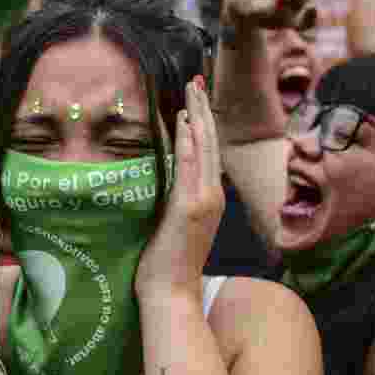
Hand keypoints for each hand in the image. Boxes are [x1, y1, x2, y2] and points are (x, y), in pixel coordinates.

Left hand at [136, 77, 223, 296]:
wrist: (170, 294)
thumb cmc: (165, 265)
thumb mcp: (171, 226)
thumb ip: (173, 202)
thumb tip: (161, 183)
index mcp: (208, 199)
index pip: (208, 153)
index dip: (204, 123)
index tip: (195, 99)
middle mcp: (212, 196)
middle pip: (211, 143)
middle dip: (203, 109)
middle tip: (196, 80)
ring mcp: (204, 201)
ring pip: (205, 148)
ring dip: (198, 115)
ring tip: (192, 89)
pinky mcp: (190, 208)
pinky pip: (191, 166)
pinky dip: (191, 141)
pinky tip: (186, 120)